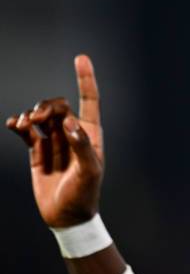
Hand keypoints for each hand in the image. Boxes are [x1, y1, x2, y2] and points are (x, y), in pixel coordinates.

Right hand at [6, 55, 103, 227]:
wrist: (66, 216)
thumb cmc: (85, 193)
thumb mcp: (89, 171)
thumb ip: (81, 146)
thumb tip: (70, 123)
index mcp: (91, 133)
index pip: (90, 100)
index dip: (85, 79)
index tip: (81, 58)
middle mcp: (73, 133)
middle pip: (60, 105)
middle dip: (48, 105)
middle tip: (38, 118)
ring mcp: (55, 141)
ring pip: (42, 115)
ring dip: (33, 113)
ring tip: (26, 123)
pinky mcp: (38, 151)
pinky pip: (27, 132)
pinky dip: (19, 124)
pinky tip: (14, 125)